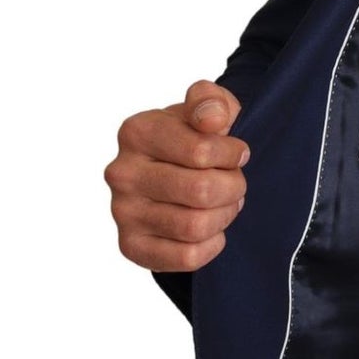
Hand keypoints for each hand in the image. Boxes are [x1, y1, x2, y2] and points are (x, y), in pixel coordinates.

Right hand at [105, 80, 249, 273]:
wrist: (174, 175)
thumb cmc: (194, 140)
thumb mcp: (207, 109)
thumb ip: (212, 101)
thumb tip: (213, 119)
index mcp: (137, 131)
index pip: (202, 151)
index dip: (232, 155)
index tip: (236, 154)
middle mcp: (122, 172)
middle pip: (201, 191)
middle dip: (233, 188)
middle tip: (233, 183)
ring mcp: (122, 211)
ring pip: (196, 226)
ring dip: (225, 216)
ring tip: (223, 204)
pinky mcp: (131, 246)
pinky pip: (187, 257)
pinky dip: (211, 245)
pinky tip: (209, 229)